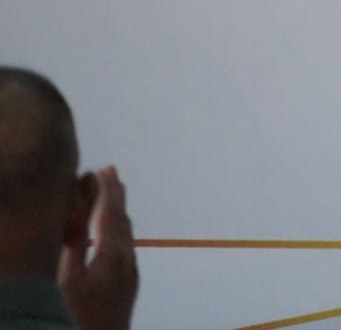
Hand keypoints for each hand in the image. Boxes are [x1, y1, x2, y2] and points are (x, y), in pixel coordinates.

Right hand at [58, 165, 138, 329]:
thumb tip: (76, 224)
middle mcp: (127, 257)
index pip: (110, 212)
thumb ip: (73, 250)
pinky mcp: (129, 280)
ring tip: (112, 192)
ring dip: (117, 209)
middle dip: (115, 193)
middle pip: (122, 217)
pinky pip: (125, 243)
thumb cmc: (81, 317)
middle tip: (110, 170)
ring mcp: (131, 269)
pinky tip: (112, 229)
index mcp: (112, 253)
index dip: (107, 188)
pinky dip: (118, 226)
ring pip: (126, 231)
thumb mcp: (67, 282)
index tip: (105, 168)